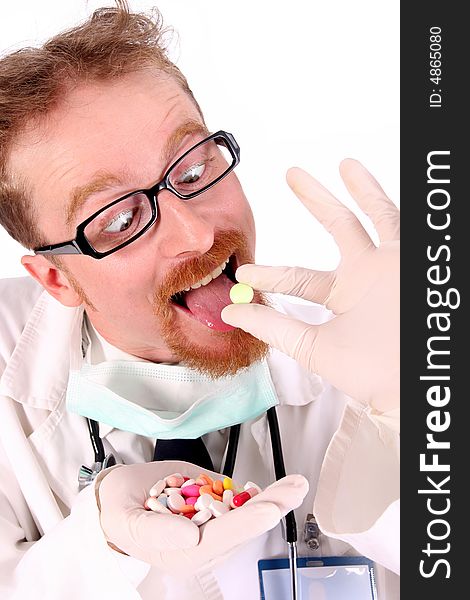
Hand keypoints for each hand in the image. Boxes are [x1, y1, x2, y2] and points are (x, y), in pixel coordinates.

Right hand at [96, 461, 307, 575]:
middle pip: (243, 525)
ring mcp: (210, 524)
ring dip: (273, 497)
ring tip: (295, 484)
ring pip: (247, 512)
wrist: (117, 496)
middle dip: (272, 506)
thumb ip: (155, 531)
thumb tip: (191, 537)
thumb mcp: (125, 520)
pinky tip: (275, 486)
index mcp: (182, 553)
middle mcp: (203, 543)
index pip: (221, 537)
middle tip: (295, 489)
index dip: (247, 522)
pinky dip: (258, 493)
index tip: (269, 509)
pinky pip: (239, 502)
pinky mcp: (212, 507)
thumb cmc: (118, 510)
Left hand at [221, 159, 398, 411]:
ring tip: (344, 163)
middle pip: (337, 228)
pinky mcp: (407, 255)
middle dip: (314, 201)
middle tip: (291, 175)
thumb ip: (275, 328)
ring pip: (372, 215)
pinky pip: (395, 218)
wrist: (409, 376)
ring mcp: (387, 263)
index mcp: (340, 298)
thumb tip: (231, 315)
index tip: (243, 274)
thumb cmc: (368, 371)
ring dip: (359, 189)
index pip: (299, 278)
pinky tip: (368, 175)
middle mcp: (364, 276)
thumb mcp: (313, 347)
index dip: (269, 275)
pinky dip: (380, 197)